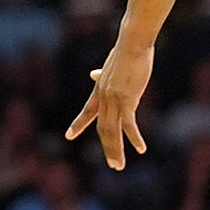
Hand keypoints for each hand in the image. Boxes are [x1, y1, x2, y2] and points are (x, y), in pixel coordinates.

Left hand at [67, 36, 154, 170]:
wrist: (132, 43)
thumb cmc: (126, 51)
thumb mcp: (111, 66)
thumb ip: (103, 75)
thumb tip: (93, 74)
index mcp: (100, 90)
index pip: (87, 111)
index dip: (78, 124)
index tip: (68, 135)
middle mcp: (104, 98)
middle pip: (102, 128)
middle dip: (107, 148)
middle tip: (113, 165)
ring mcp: (114, 100)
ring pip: (112, 131)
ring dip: (116, 150)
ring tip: (118, 165)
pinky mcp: (127, 100)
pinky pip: (129, 125)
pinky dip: (134, 138)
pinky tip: (140, 149)